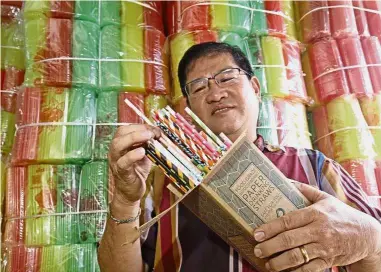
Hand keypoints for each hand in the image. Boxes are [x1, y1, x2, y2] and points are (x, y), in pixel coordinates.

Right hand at [108, 124, 160, 206]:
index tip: (154, 129)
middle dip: (137, 130)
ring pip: (118, 145)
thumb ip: (148, 144)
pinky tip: (142, 152)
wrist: (130, 192)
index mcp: (120, 144)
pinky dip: (132, 155)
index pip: (126, 129)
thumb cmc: (136, 171)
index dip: (140, 126)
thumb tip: (159, 133)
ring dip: (133, 138)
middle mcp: (115, 151)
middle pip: (120, 134)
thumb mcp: (144, 154)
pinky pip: (124, 162)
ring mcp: (116, 161)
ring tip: (148, 137)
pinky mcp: (122, 173)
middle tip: (151, 132)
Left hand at [252, 183, 380, 271]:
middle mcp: (318, 231)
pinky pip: (308, 269)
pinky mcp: (328, 261)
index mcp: (315, 214)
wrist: (367, 235)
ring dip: (279, 262)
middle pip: (289, 240)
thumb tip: (285, 181)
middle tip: (257, 249)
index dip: (270, 228)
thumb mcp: (325, 198)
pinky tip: (284, 271)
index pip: (288, 221)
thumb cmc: (342, 214)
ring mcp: (323, 248)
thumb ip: (305, 189)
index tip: (257, 233)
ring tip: (267, 263)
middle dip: (270, 247)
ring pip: (297, 257)